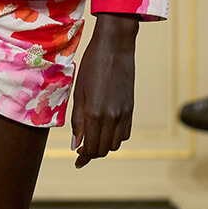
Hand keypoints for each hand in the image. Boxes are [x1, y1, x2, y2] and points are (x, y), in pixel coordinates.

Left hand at [71, 13, 137, 166]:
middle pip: (104, 149)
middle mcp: (112, 117)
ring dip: (104, 146)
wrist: (115, 47)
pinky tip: (106, 129)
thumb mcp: (78, 93)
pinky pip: (125, 133)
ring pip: (116, 144)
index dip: (83, 158)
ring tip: (93, 139)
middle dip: (92, 154)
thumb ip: (78, 120)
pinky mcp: (131, 108)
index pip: (91, 148)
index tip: (77, 161)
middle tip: (81, 150)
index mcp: (95, 114)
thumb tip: (76, 144)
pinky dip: (115, 137)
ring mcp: (124, 113)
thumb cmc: (91, 66)